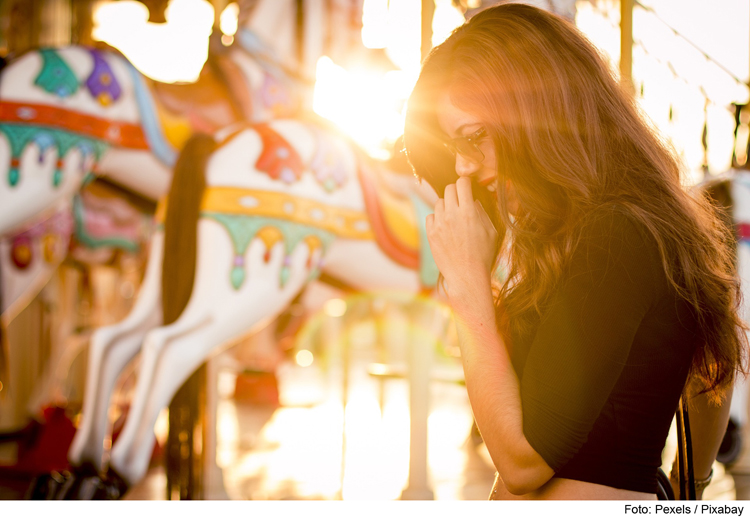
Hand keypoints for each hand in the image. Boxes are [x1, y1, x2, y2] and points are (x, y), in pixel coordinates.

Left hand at [425, 177, 497, 299]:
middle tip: (461, 202)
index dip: (466, 183)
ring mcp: (439, 224)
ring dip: (446, 206)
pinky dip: (437, 218)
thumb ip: (482, 212)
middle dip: (456, 192)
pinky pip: (430, 216)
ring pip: (439, 202)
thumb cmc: (483, 255)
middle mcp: (452, 215)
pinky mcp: (430, 234)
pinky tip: (445, 227)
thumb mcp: (491, 232)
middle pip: (448, 189)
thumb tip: (473, 200)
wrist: (467, 276)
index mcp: (468, 212)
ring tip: (454, 218)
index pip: (462, 183)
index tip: (467, 188)